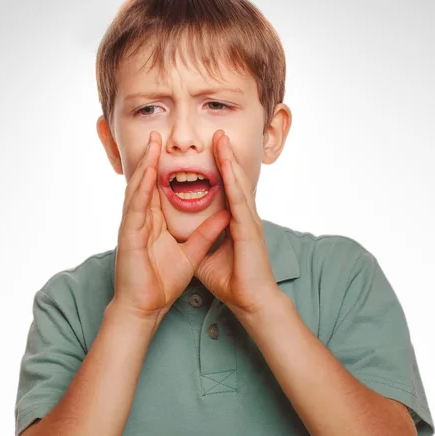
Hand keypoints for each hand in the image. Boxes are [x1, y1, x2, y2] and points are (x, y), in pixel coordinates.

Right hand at [113, 130, 230, 322]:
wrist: (146, 308)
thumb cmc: (162, 284)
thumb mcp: (191, 254)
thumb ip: (206, 234)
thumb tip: (225, 214)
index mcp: (153, 225)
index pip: (160, 191)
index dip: (166, 170)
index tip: (176, 151)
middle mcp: (141, 222)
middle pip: (146, 184)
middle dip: (152, 159)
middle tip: (158, 136)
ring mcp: (132, 228)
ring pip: (138, 191)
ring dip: (145, 166)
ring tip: (152, 145)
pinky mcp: (128, 237)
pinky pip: (135, 208)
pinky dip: (140, 190)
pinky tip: (146, 173)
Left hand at [194, 130, 280, 316]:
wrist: (251, 302)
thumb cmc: (233, 282)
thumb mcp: (207, 257)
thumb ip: (199, 241)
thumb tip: (183, 234)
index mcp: (236, 223)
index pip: (226, 190)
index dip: (219, 170)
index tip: (210, 151)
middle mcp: (244, 218)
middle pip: (234, 180)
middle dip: (225, 156)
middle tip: (218, 134)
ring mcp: (249, 221)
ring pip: (238, 183)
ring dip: (230, 160)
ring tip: (222, 138)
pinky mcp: (249, 229)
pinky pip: (238, 199)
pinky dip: (232, 180)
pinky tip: (227, 164)